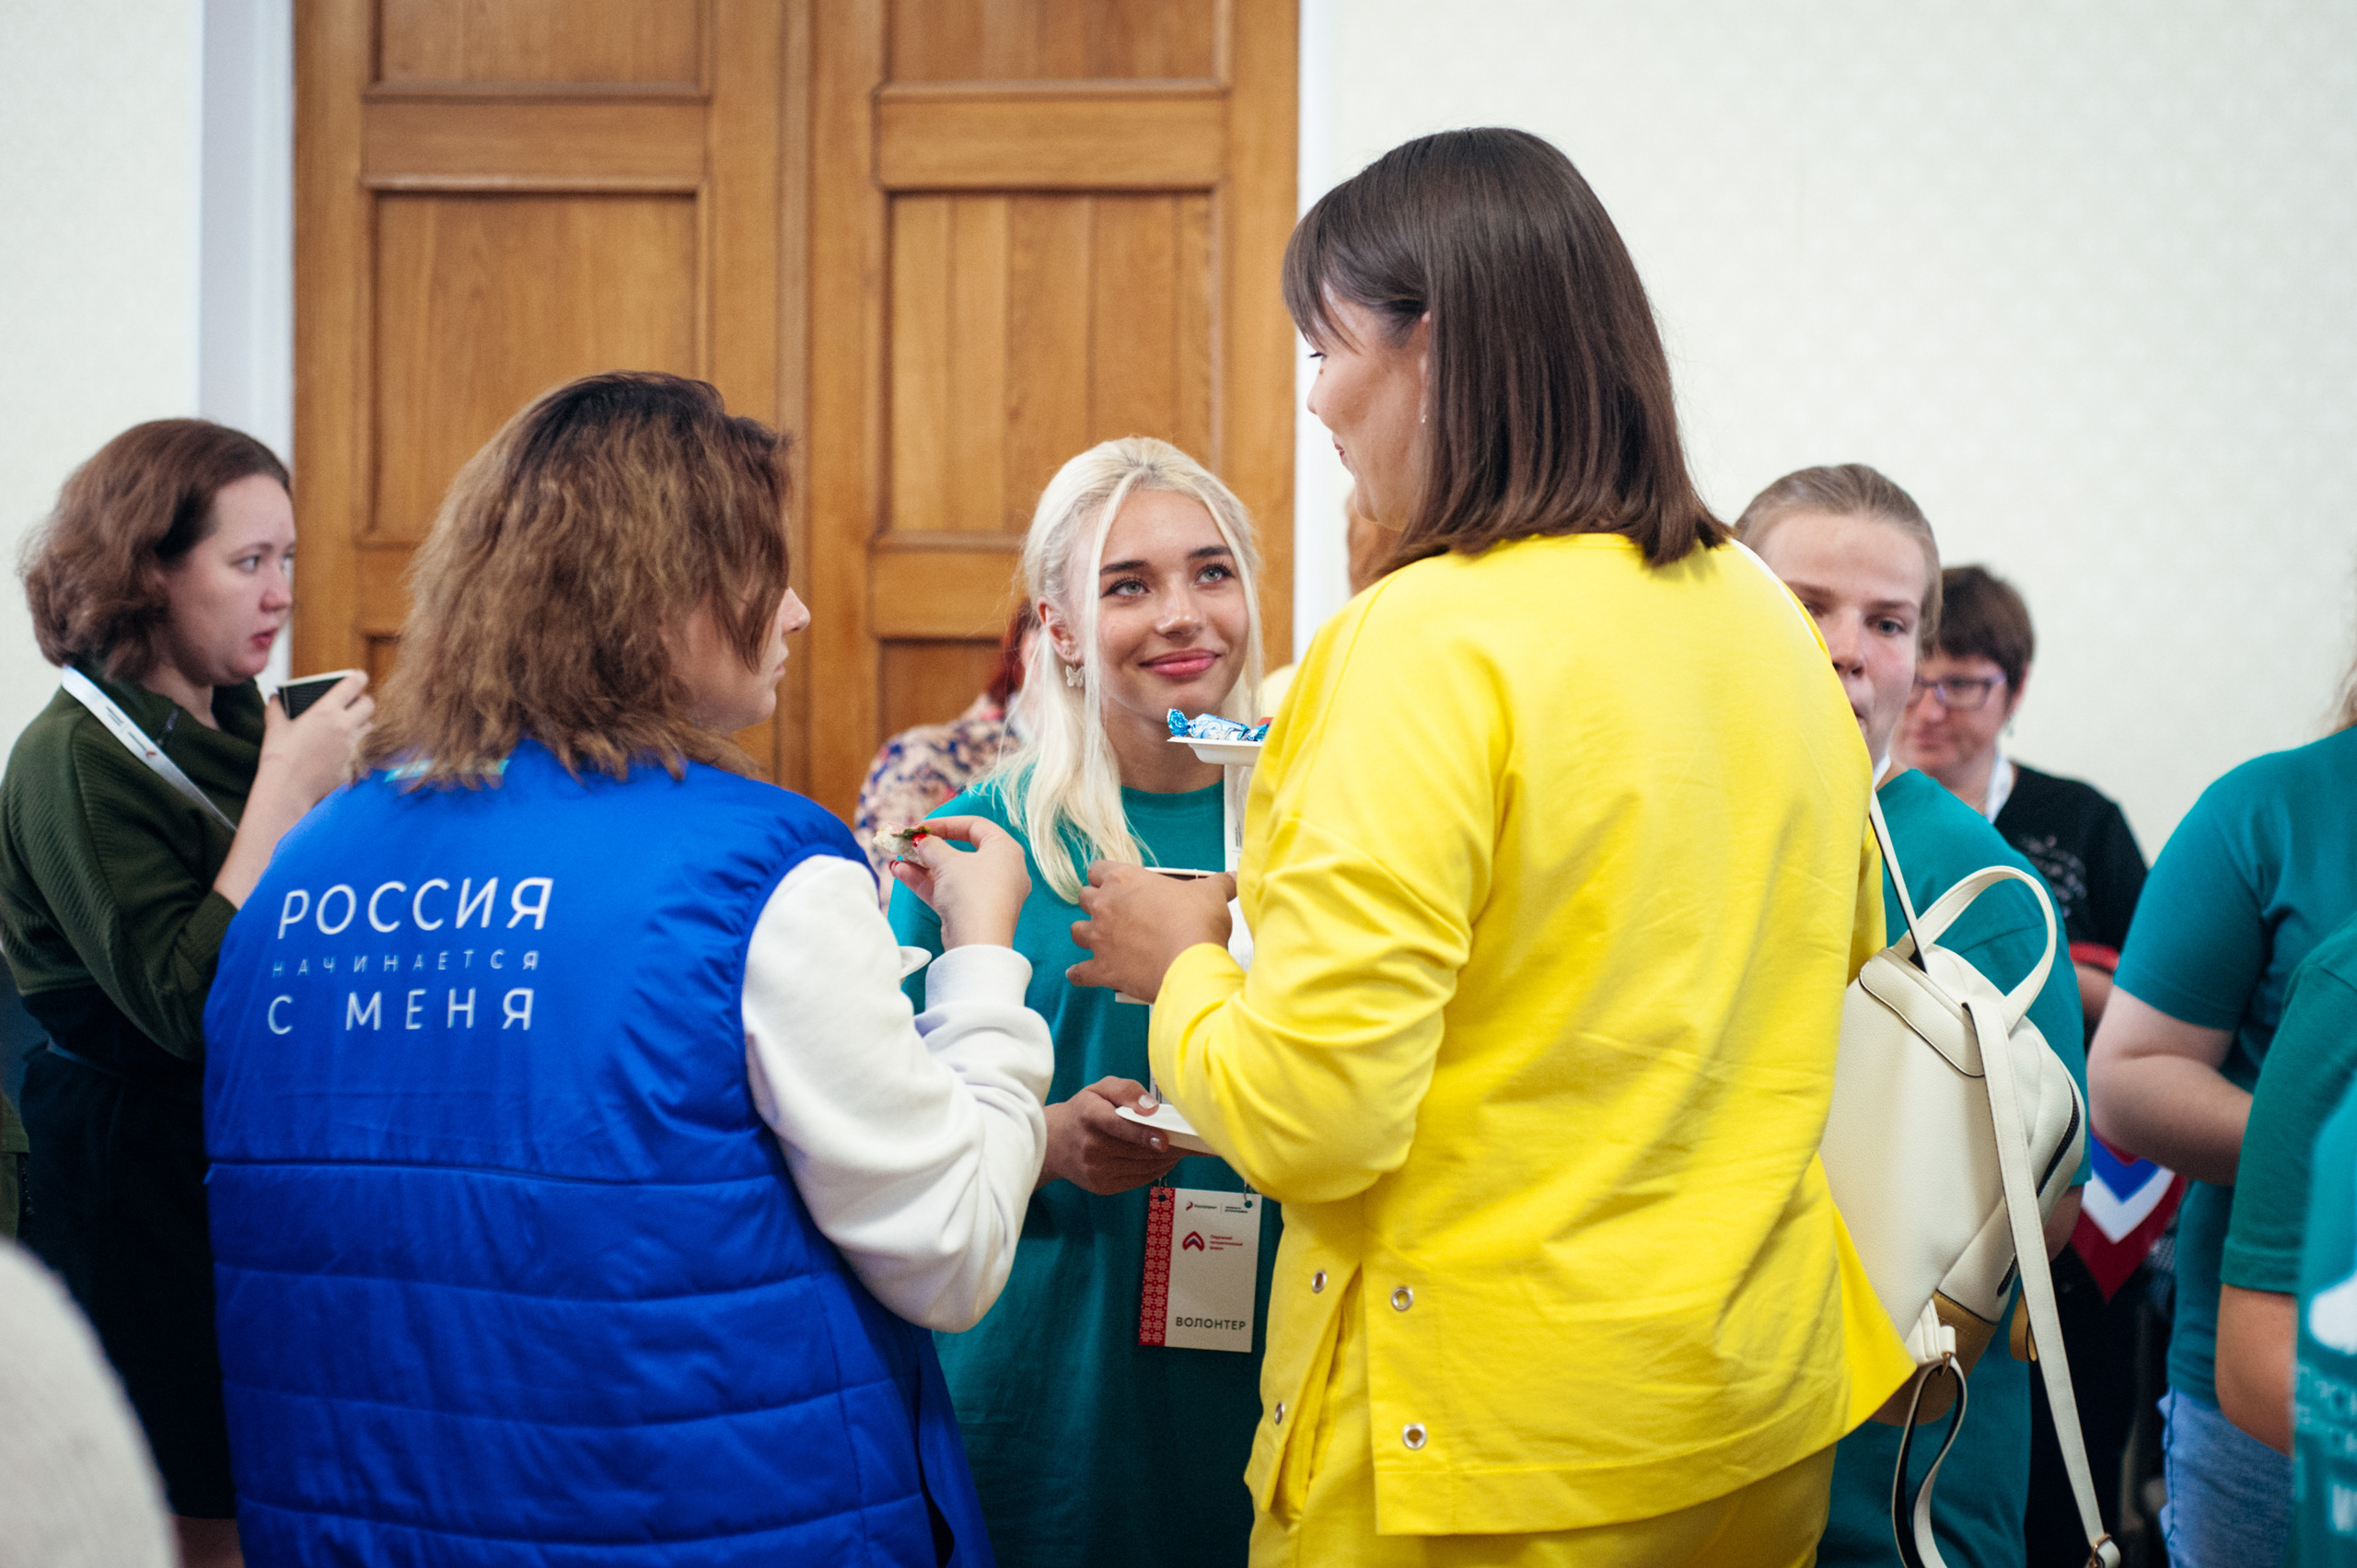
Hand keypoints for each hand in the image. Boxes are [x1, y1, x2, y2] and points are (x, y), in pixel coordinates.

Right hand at [258, 671, 371, 814]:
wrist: (287, 788)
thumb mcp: (275, 727)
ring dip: (363, 724)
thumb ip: (276, 708)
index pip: (354, 684)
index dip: (358, 677)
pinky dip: (359, 747)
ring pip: (370, 727)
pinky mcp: (356, 764)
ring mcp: (353, 746)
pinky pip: (365, 750)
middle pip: (369, 704)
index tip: (358, 677)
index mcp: (326, 711)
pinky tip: (347, 750)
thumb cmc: (279, 758)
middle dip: (363, 702)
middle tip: (354, 705)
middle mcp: (345, 726)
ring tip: (350, 727)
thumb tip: (275, 697)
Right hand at [890, 816, 1031, 948]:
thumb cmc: (972, 893)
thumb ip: (931, 846)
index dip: (945, 823)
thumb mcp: (947, 862)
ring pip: (952, 873)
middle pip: (961, 850)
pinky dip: (928, 882)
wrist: (978, 944)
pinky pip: (951, 891)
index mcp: (1006, 849)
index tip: (920, 827)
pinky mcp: (975, 913)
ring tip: (895, 859)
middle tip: (907, 843)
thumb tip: (922, 841)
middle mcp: (1003, 870)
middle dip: (929, 847)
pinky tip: (900, 873)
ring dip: (923, 865)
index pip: (975, 826)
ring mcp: (990, 893)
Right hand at [1041, 1076, 1180, 1193]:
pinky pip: (1139, 1179)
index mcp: (1090, 1116)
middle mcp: (1091, 1147)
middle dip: (1170, 1146)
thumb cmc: (1083, 1111)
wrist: (1053, 1143)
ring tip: (1182, 1147)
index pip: (1119, 1126)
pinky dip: (1156, 1169)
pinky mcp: (1102, 1186)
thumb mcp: (1100, 1089)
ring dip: (1167, 1159)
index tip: (1165, 1139)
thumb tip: (1152, 1108)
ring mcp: (1095, 1170)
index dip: (1144, 1134)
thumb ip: (1127, 1090)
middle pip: (1139, 1150)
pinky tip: (1164, 1158)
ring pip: (1143, 1166)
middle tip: (1193, 1141)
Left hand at [1066, 863, 1234, 1000]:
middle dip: (1097, 903)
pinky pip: (1078, 972)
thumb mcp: (1211, 893)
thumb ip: (1218, 883)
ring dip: (1087, 934)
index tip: (1115, 884)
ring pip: (1077, 932)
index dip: (1106, 876)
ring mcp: (1100, 939)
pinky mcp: (1102, 969)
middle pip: (1085, 898)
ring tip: (1101, 939)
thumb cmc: (1196, 924)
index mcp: (1124, 880)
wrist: (1190, 963)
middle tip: (1115, 911)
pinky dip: (1079, 974)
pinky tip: (1080, 974)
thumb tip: (1232, 879)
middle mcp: (1105, 906)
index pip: (1098, 869)